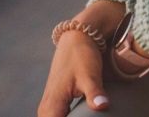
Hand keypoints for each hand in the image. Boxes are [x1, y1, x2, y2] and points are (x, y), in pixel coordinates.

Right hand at [37, 1, 123, 115]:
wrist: (76, 38)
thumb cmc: (82, 56)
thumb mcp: (90, 75)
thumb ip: (94, 93)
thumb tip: (102, 106)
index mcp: (52, 105)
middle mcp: (46, 108)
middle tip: (89, 114)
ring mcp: (49, 105)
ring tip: (87, 114)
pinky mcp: (55, 101)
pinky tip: (81, 115)